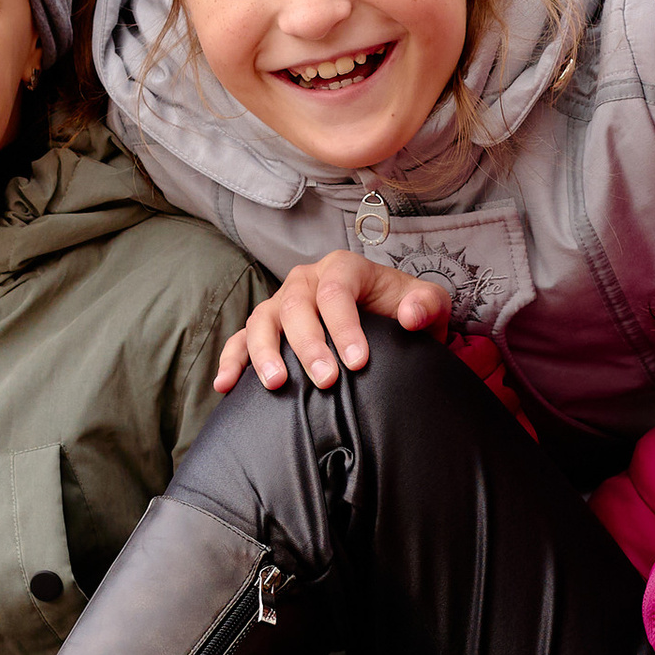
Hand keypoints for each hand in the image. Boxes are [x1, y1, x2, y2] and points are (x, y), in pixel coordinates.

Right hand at [213, 249, 453, 394]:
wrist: (387, 321)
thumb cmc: (403, 310)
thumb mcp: (428, 302)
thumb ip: (427, 304)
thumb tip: (411, 316)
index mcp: (344, 268)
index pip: (337, 292)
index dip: (345, 327)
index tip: (358, 364)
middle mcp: (307, 279)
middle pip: (296, 305)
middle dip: (308, 345)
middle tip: (325, 381)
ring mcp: (282, 302)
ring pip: (262, 319)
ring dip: (265, 352)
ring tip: (277, 384)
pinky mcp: (266, 328)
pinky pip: (240, 339)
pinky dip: (231, 360)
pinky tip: (226, 385)